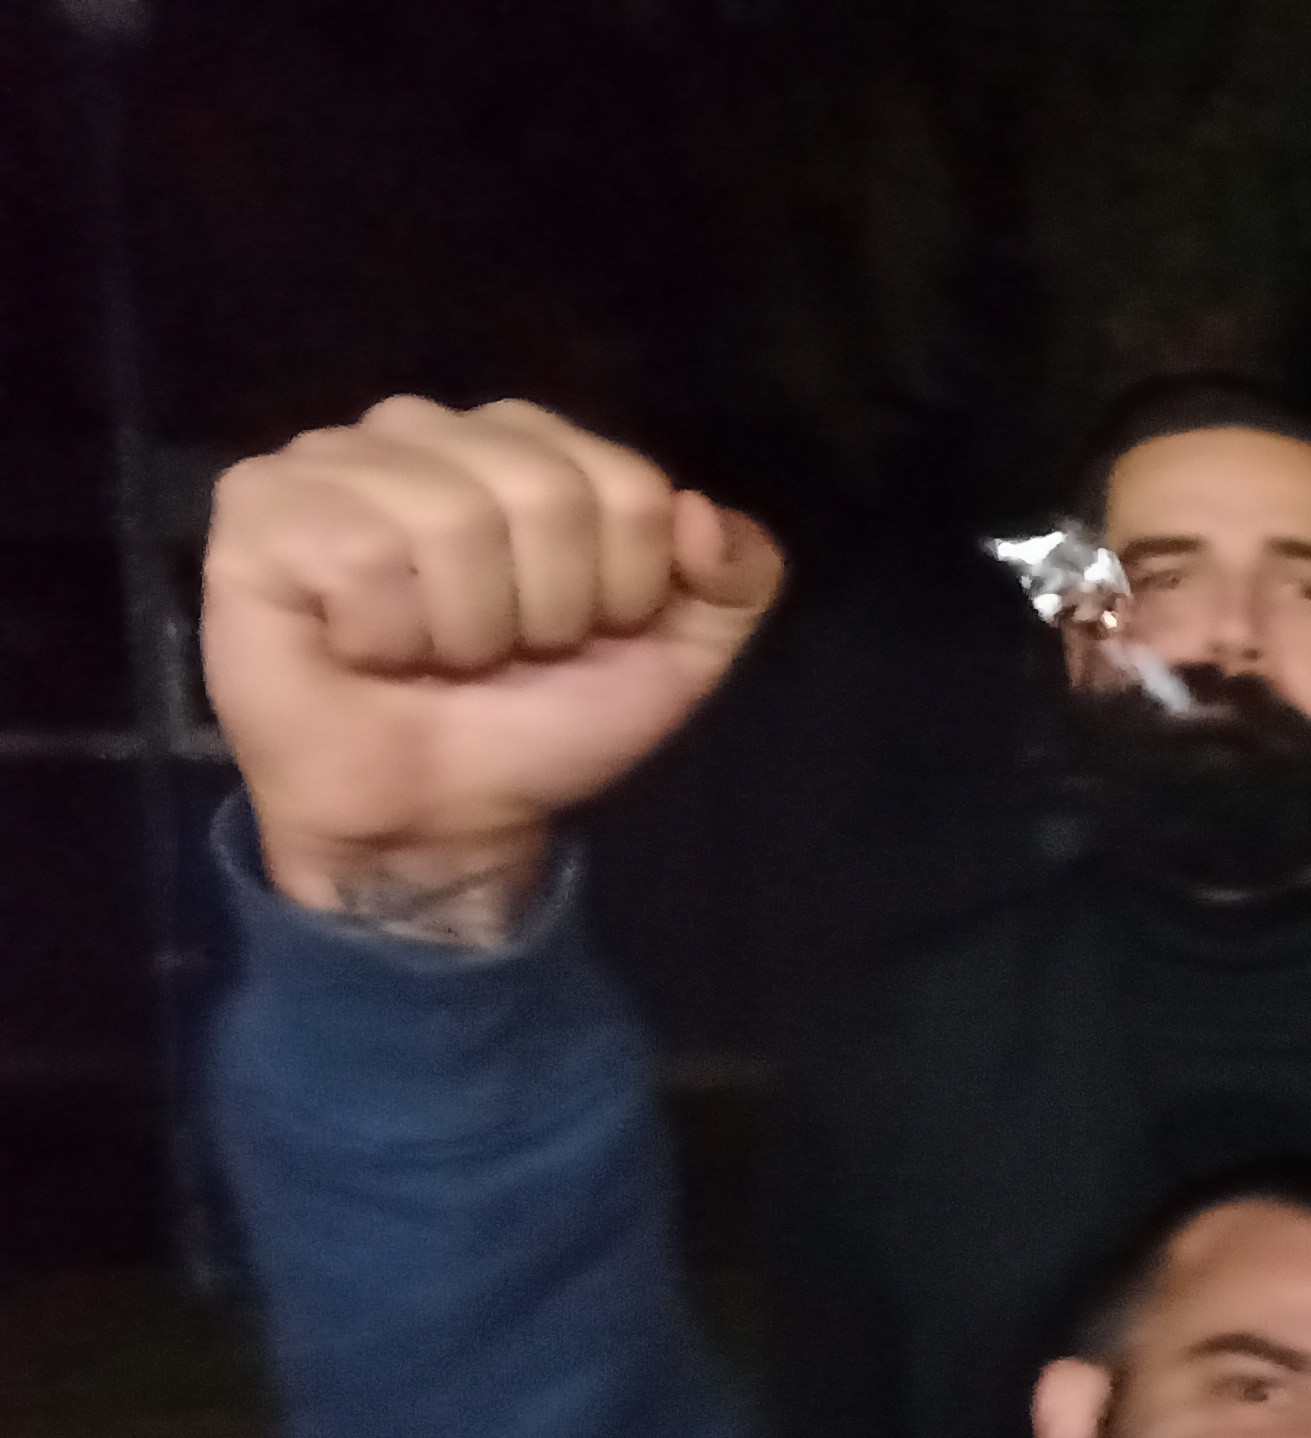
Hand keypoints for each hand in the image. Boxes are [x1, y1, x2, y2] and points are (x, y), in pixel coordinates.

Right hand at [201, 395, 782, 938]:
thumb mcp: (675, 658)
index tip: (579, 636)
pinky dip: (382, 630)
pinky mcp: (258, 505)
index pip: (629, 484)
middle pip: (545, 492)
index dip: (623, 588)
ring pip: (453, 518)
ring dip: (464, 628)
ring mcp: (335, 456)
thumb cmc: (538, 720)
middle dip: (548, 611)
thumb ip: (735, 580)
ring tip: (433, 655)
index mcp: (529, 446)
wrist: (438, 816)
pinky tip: (360, 648)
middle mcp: (429, 429)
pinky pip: (359, 549)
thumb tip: (703, 515)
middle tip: (501, 655)